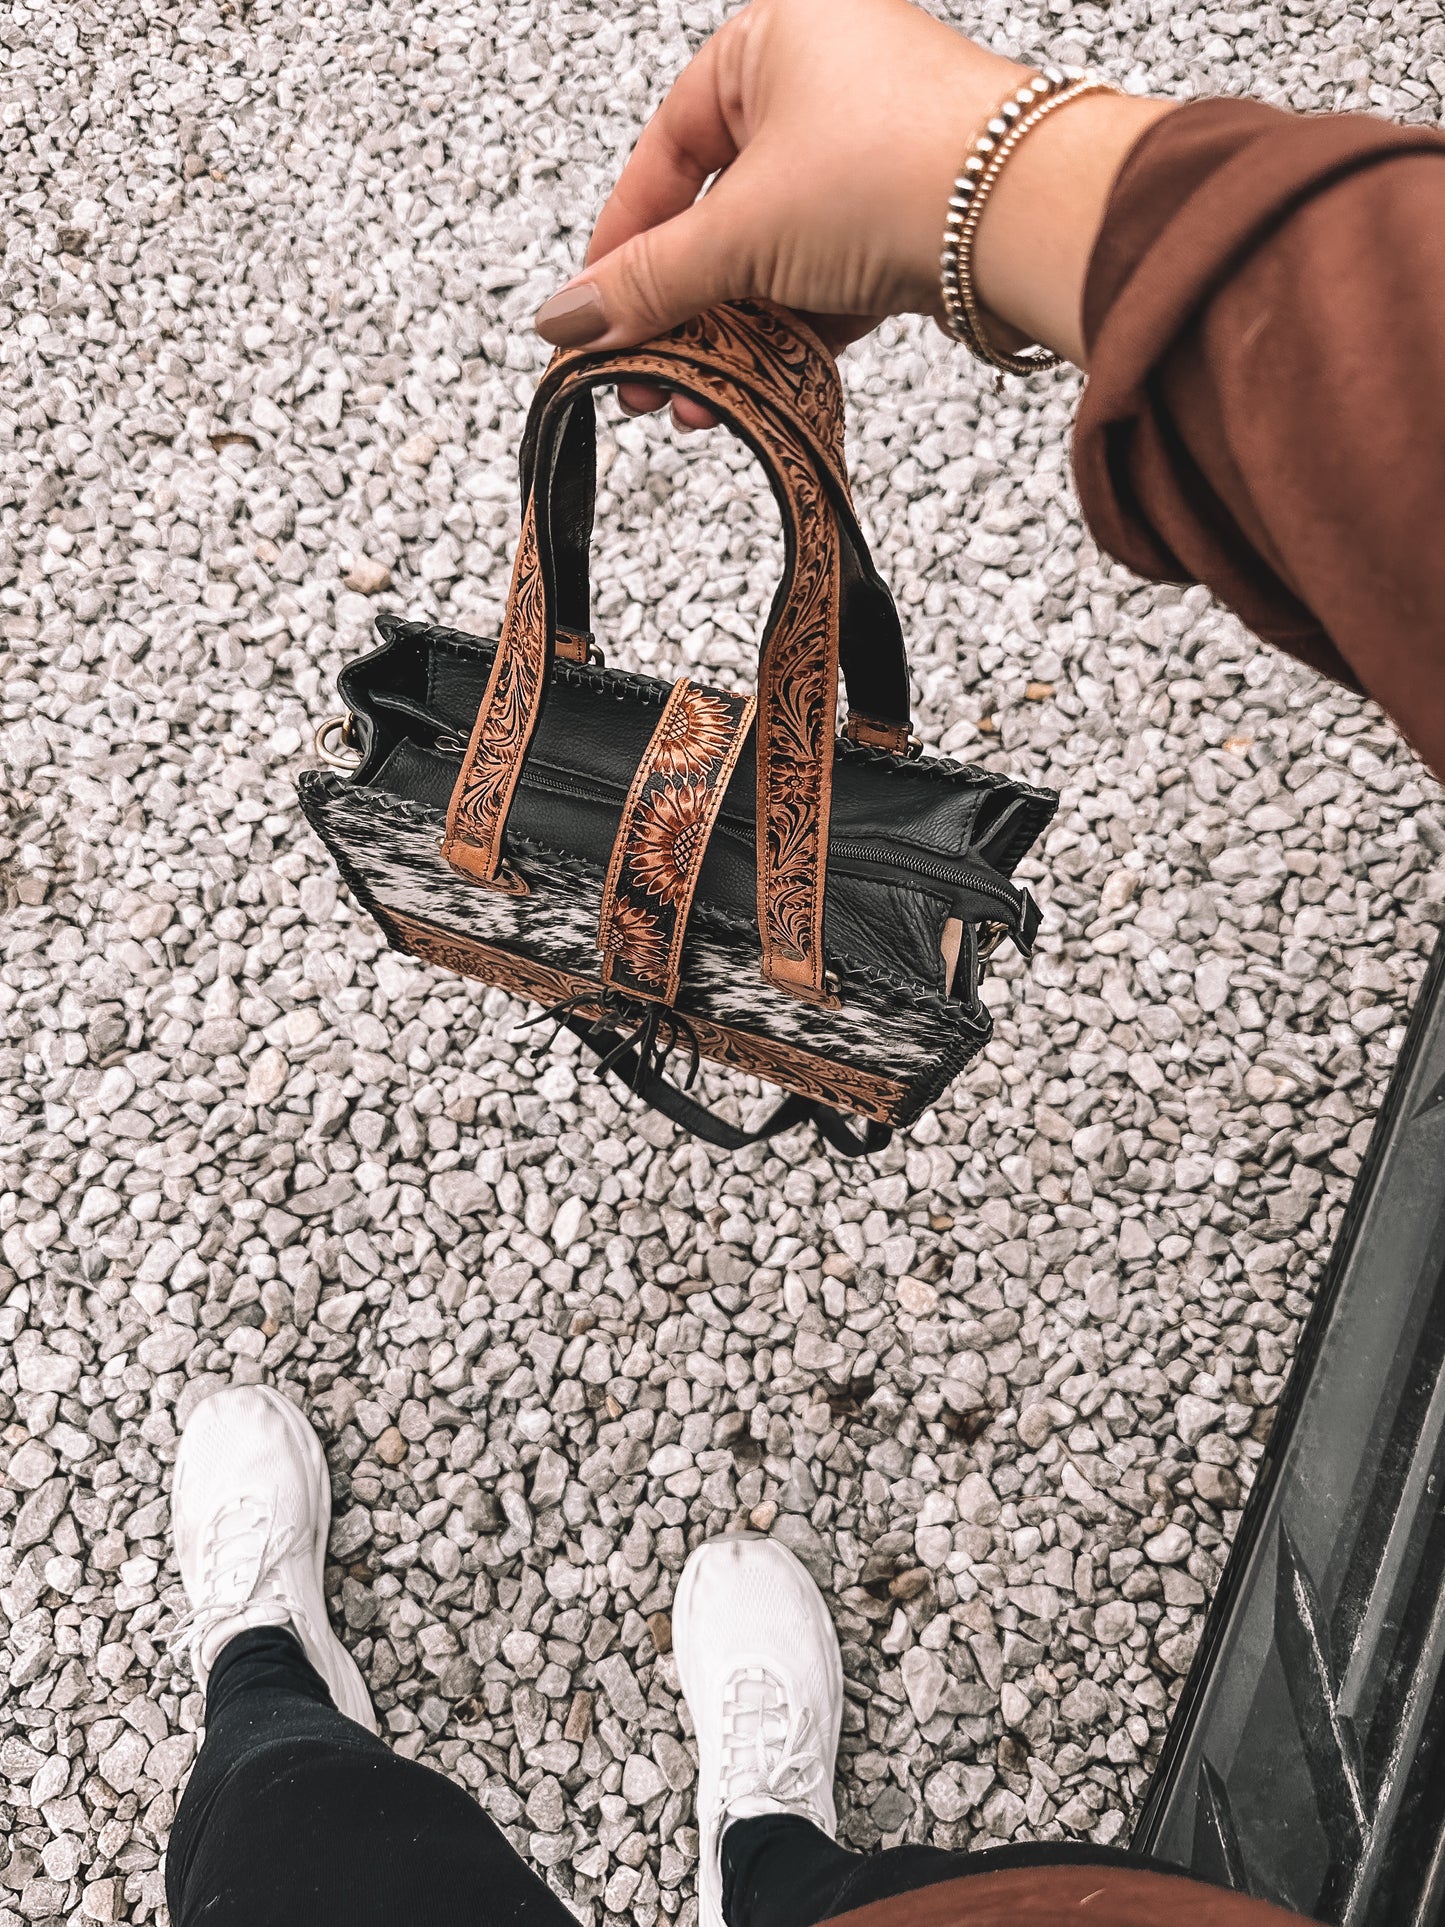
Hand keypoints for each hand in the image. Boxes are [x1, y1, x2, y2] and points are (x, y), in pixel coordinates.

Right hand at [534, 0, 1174, 424]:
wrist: (1028, 217)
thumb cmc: (891, 171)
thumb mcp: (741, 233)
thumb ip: (648, 284)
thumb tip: (564, 322)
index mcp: (773, 38)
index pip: (668, 148)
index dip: (624, 239)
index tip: (594, 312)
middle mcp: (825, 82)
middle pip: (718, 212)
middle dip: (676, 309)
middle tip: (643, 377)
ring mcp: (874, 154)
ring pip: (774, 255)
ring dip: (729, 336)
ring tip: (698, 401)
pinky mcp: (912, 220)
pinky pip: (826, 280)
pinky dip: (788, 335)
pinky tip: (755, 388)